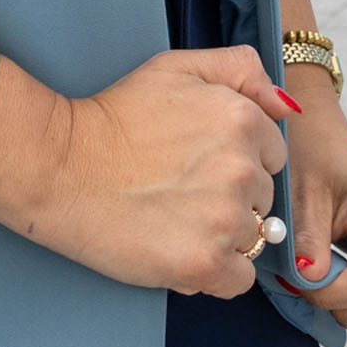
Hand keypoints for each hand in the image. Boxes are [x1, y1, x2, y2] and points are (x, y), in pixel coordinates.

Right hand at [40, 46, 299, 298]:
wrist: (61, 166)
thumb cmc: (116, 116)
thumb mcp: (175, 68)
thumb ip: (238, 70)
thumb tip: (286, 105)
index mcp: (241, 119)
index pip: (272, 155)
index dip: (236, 159)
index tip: (197, 160)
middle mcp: (242, 169)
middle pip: (264, 199)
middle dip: (231, 197)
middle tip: (179, 187)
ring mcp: (225, 220)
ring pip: (252, 239)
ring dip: (221, 235)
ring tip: (173, 216)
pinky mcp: (205, 264)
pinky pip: (239, 279)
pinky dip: (215, 271)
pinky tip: (180, 247)